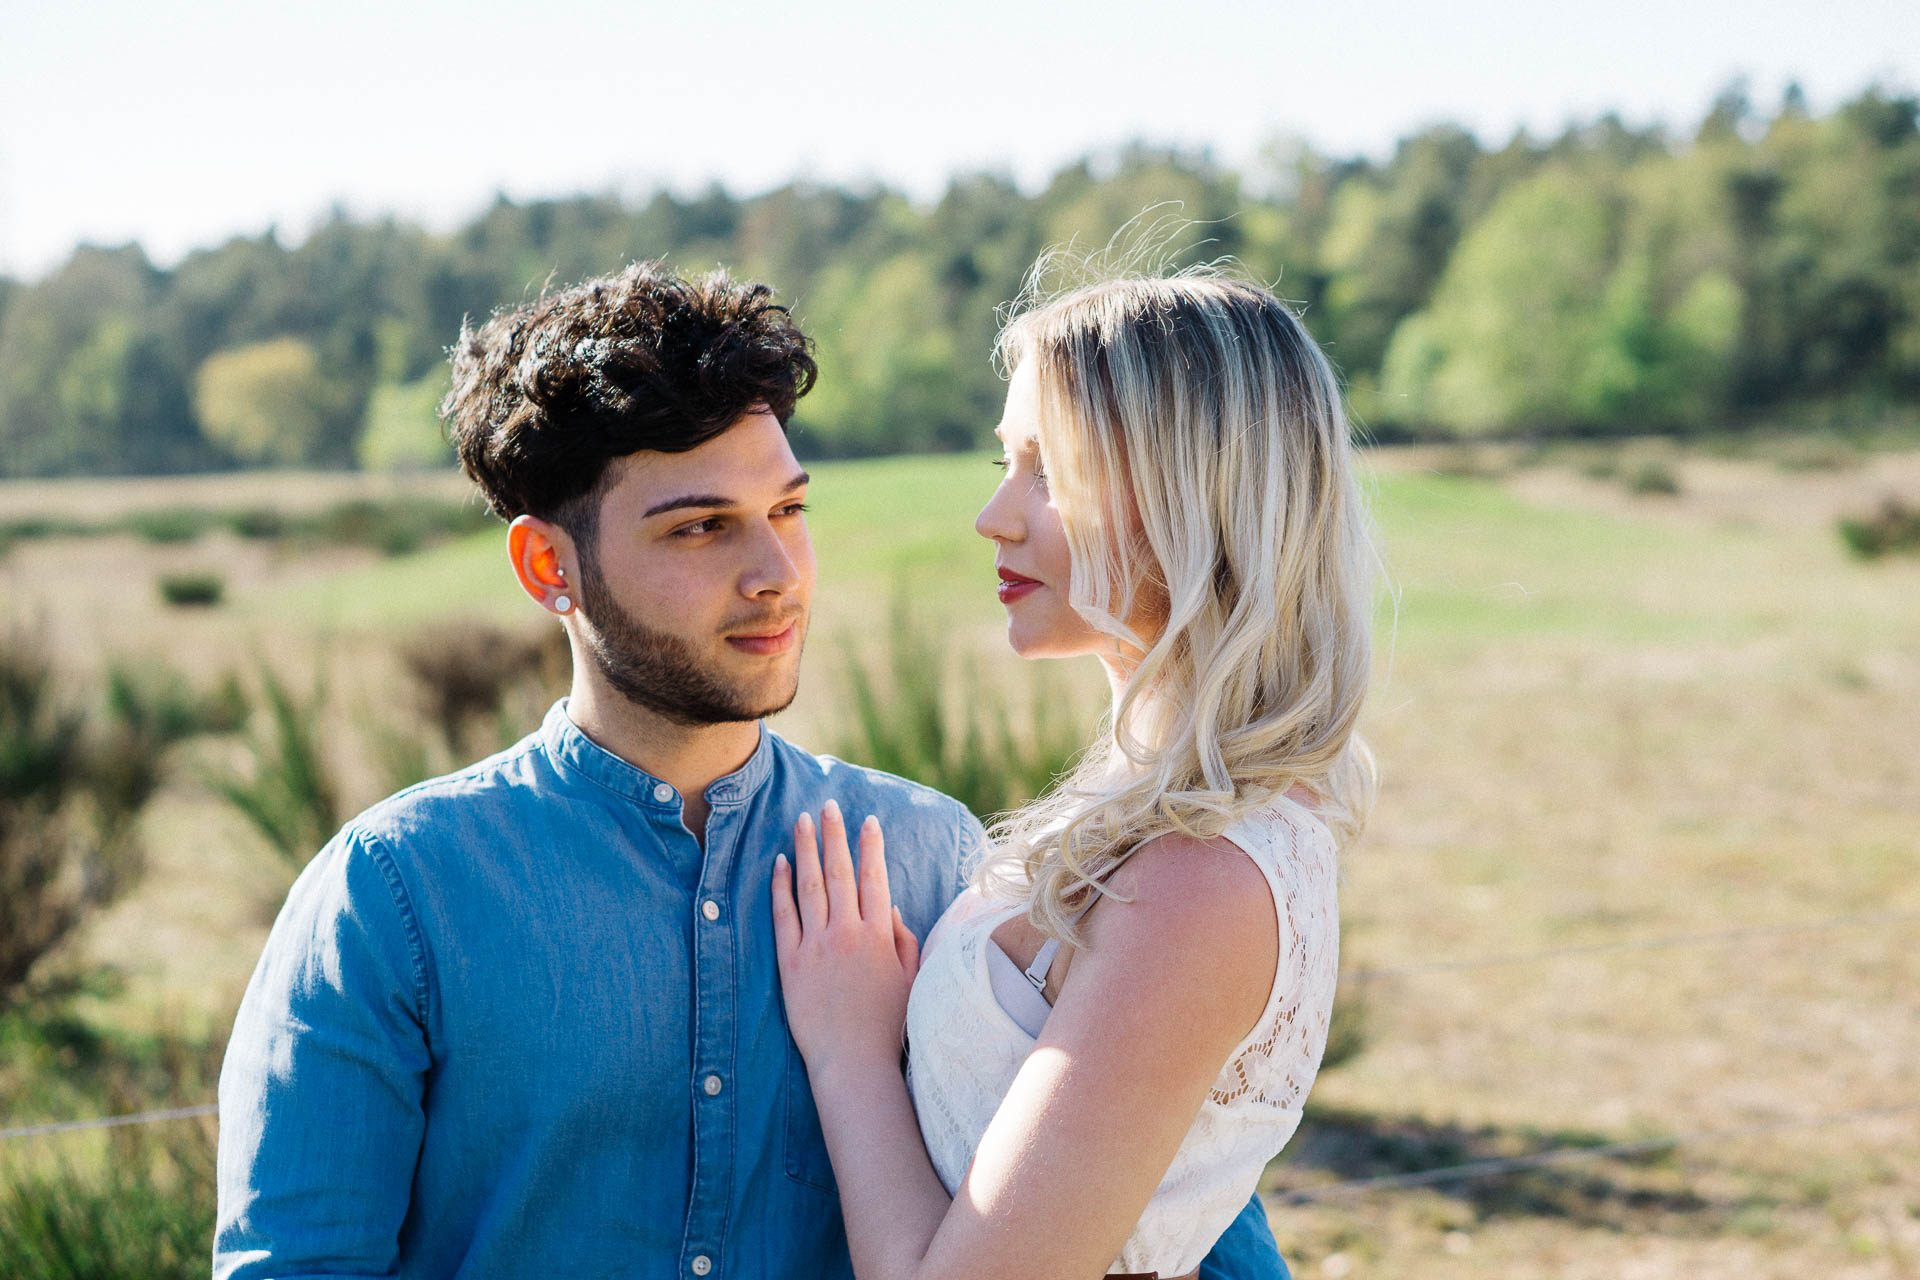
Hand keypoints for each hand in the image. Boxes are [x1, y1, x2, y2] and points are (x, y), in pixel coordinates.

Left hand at [772, 800, 920, 1076]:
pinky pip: (783, 917)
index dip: (871, 847)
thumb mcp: (911, 980)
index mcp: (879, 935)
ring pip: (808, 886)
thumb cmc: (887, 1025)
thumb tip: (893, 909)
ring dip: (805, 849)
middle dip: (835, 835)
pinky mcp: (791, 964)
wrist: (852, 1062)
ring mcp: (816, 946)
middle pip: (839, 872)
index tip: (868, 821)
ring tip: (802, 821)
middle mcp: (847, 933)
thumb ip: (904, 941)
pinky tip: (778, 864)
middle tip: (830, 805)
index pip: (874, 878)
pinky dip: (780, 887)